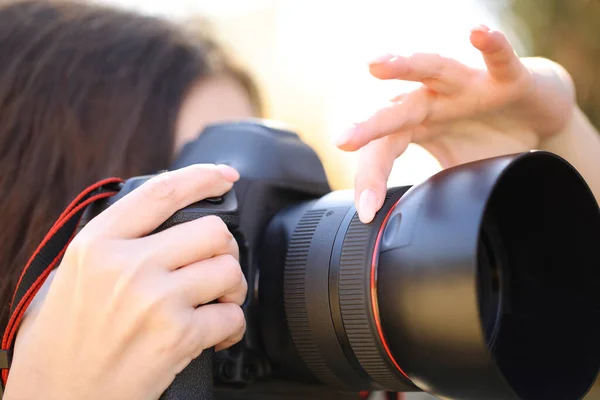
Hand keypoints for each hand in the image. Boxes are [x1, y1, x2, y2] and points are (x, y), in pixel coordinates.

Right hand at [4, 164, 247, 399]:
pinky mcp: (177, 337)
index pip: (162, 192)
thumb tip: (153, 221)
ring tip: (216, 302)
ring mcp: (155, 300)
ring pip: (229, 270)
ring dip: (232, 288)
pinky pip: (233, 317)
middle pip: (211, 231)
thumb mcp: (65, 279)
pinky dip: (233, 327)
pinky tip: (216, 334)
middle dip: (224, 249)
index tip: (225, 175)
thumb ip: (107, 246)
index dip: (202, 177)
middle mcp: (127, 266)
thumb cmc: (59, 345)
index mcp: (97, 245)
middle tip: (215, 266)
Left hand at [336, 25, 575, 222]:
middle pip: (396, 110)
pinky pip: (498, 57)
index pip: (384, 150)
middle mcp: (433, 100)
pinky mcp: (504, 76)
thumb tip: (413, 237)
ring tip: (376, 63)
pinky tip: (476, 33)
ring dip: (405, 65)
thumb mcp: (455, 174)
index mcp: (415, 125)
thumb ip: (431, 195)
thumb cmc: (485, 138)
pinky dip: (490, 44)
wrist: (532, 113)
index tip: (368, 211)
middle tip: (342, 138)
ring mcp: (465, 85)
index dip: (373, 180)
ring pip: (432, 69)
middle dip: (369, 123)